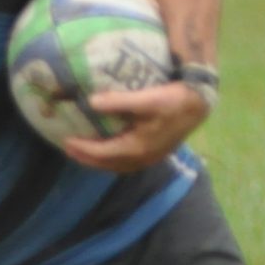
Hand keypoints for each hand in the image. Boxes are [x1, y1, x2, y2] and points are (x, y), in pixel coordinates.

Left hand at [65, 81, 209, 173]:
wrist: (199, 103)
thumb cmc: (173, 100)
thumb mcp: (145, 99)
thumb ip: (117, 102)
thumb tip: (91, 102)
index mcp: (137, 148)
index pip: (102, 153)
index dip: (82, 148)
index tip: (65, 140)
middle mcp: (142, 158)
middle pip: (107, 164)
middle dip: (86, 158)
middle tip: (68, 149)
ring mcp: (150, 157)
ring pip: (117, 165)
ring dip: (98, 160)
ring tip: (83, 151)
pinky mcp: (155, 152)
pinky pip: (127, 161)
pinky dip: (112, 158)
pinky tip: (107, 148)